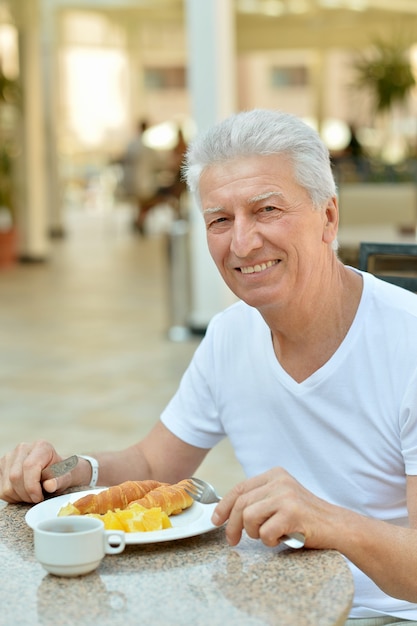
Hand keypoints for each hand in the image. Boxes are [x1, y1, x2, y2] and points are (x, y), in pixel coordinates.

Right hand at [0, 440, 69, 503]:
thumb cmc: (59, 473)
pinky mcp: (1, 467)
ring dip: (19, 497)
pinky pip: (0, 489)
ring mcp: (9, 456)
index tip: (39, 497)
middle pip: (15, 477)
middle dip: (26, 494)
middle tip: (37, 498)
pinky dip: (12, 497)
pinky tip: (23, 492)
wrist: (53, 471)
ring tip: (32, 494)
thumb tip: (50, 485)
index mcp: (41, 446)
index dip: (32, 486)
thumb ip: (60, 481)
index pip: (29, 466)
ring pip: (7, 486)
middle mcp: (23, 448)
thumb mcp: (65, 477)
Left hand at [211, 467, 334, 547]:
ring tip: (269, 536)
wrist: (337, 526)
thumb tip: (228, 511)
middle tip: (233, 541)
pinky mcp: (292, 513)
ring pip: (249, 517)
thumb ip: (260, 499)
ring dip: (255, 534)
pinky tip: (282, 539)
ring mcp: (286, 496)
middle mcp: (279, 481)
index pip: (240, 488)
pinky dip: (270, 541)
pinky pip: (265, 532)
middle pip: (241, 503)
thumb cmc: (306, 518)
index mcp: (275, 474)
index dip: (224, 505)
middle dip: (232, 526)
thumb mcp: (281, 498)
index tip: (217, 519)